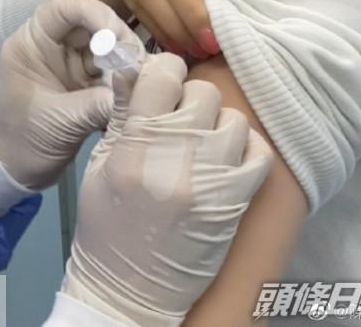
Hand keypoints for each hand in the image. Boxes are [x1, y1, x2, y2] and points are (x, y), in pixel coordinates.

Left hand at [0, 0, 143, 190]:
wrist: (11, 172)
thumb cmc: (20, 143)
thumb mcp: (58, 124)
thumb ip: (97, 105)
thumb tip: (140, 93)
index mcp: (32, 43)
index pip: (65, 7)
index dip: (95, 14)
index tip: (118, 41)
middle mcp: (53, 46)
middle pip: (93, 24)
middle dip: (119, 41)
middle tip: (140, 68)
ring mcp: (70, 63)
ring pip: (106, 47)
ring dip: (126, 62)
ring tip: (143, 82)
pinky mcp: (84, 82)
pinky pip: (111, 71)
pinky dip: (125, 81)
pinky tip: (136, 93)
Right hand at [62, 54, 272, 326]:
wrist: (131, 293)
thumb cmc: (108, 229)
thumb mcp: (100, 166)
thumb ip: (120, 114)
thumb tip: (131, 68)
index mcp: (135, 147)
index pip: (164, 74)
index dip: (163, 71)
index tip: (162, 83)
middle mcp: (175, 159)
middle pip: (203, 91)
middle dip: (189, 101)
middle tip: (178, 121)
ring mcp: (211, 182)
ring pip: (234, 118)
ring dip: (218, 126)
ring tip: (201, 146)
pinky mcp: (236, 203)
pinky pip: (260, 152)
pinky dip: (246, 151)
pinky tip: (226, 162)